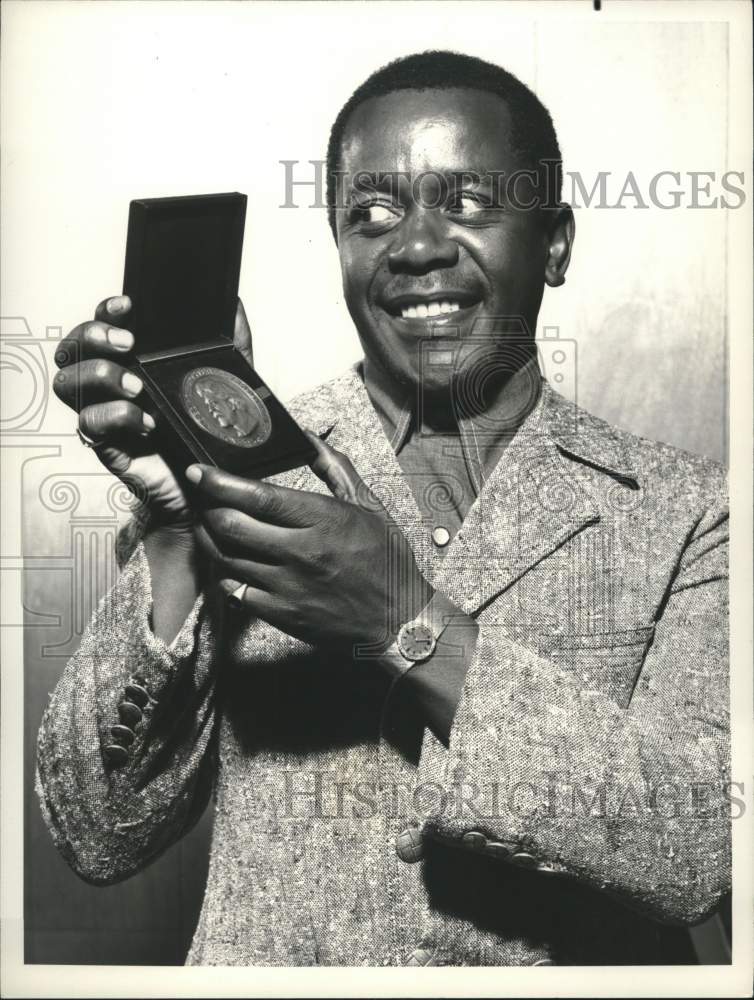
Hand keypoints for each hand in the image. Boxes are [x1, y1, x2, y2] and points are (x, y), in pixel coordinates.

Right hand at [53, 294, 254, 529]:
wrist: (206, 488)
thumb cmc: (206, 432)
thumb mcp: (225, 382)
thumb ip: (231, 344)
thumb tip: (234, 306)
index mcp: (130, 362)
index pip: (101, 326)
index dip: (105, 311)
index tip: (128, 304)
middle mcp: (108, 384)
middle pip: (72, 347)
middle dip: (92, 336)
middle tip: (128, 344)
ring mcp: (102, 413)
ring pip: (67, 383)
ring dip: (99, 375)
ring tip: (137, 387)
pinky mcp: (105, 445)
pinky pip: (88, 424)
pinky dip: (115, 417)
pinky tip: (146, 422)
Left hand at [188, 435, 431, 647]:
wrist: (398, 621)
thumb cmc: (386, 562)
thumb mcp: (369, 507)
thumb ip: (335, 469)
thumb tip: (309, 437)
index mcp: (324, 520)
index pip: (259, 497)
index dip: (221, 482)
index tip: (198, 471)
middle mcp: (302, 553)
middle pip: (232, 525)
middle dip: (207, 508)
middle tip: (201, 498)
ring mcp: (288, 586)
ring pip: (227, 558)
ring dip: (210, 539)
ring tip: (207, 525)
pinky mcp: (281, 614)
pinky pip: (236, 590)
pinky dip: (226, 573)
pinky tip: (229, 561)